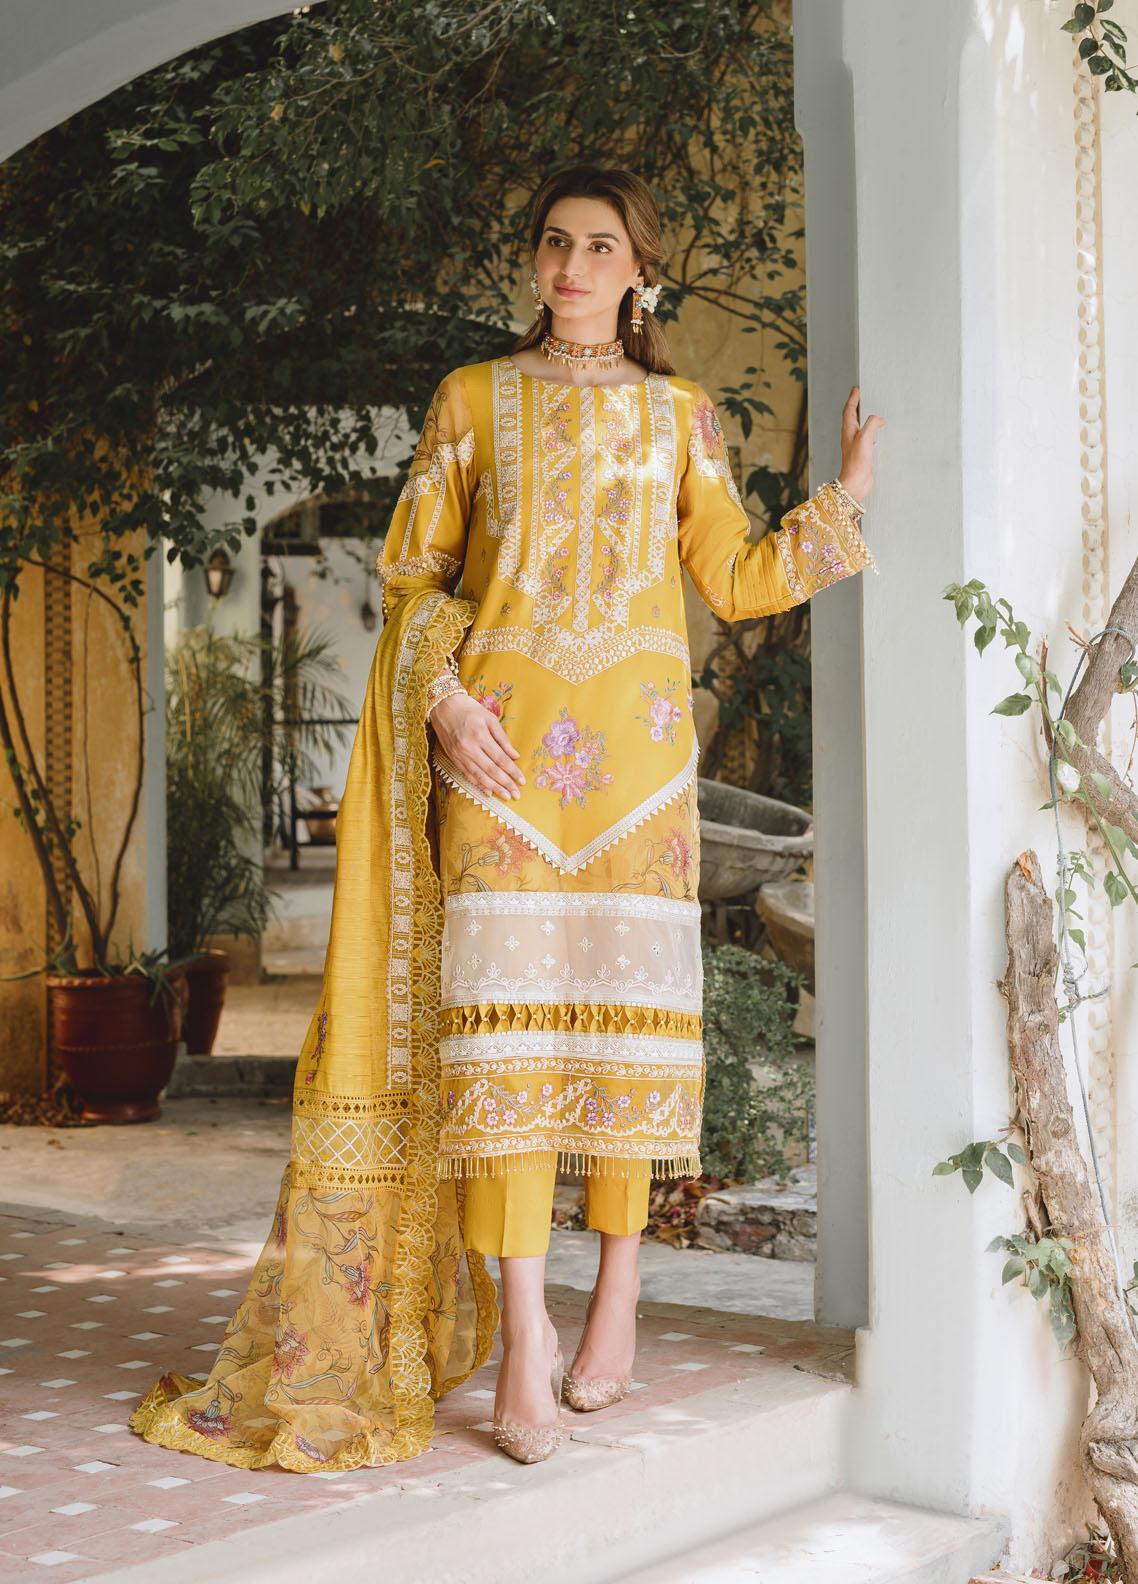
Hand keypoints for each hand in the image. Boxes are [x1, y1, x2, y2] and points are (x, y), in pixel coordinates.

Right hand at [431, 692, 524, 800]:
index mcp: (481, 736)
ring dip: (493, 788)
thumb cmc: (469, 710)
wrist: (443, 707)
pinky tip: (487, 791)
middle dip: (505, 784)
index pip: (500, 759)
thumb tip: (515, 756)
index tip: (522, 781)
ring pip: (479, 776)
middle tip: (516, 795)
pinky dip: (478, 784)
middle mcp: (470, 748)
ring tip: (505, 796)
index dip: (512, 771)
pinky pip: (467, 775)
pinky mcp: (453, 758)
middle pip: (491, 770)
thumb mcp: (490, 718)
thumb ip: (503, 738)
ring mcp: (460, 755)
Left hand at [838, 385, 885, 503]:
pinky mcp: (863, 453)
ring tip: (871, 411)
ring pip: (860, 426)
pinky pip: (868, 437)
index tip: (857, 389)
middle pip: (853, 416)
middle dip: (857, 405)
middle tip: (862, 395)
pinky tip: (878, 433)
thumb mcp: (865, 438)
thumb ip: (872, 424)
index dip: (853, 399)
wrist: (855, 483)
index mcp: (848, 430)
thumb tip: (880, 419)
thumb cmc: (857, 462)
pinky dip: (872, 431)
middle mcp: (851, 436)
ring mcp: (856, 444)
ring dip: (865, 418)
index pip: (849, 410)